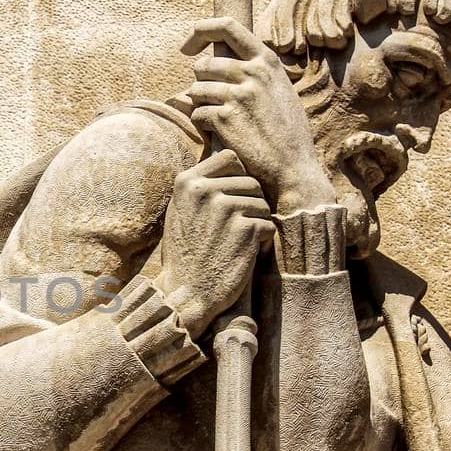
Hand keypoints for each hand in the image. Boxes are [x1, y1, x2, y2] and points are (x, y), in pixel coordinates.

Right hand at [157, 149, 274, 333]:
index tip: (233, 197)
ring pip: (263, 204)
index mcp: (187, 182)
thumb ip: (200, 186)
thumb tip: (231, 160)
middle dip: (250, 205)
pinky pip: (269, 226)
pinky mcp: (245, 229)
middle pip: (251, 182)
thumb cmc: (186, 252)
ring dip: (257, 224)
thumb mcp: (181, 210)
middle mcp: (205, 190)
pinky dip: (263, 243)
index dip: (238, 176)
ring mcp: (225, 209)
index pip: (230, 158)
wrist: (186, 292)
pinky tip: (245, 255)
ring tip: (237, 243)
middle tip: (236, 229)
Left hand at [182, 18, 336, 211]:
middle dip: (200, 84)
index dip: (201, 31)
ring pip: (195, 90)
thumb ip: (255, 71)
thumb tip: (220, 59)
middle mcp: (253, 72)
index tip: (187, 47)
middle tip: (213, 103)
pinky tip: (221, 135)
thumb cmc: (285, 132)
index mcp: (266, 61)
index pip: (227, 26)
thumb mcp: (278, 90)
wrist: (293, 167)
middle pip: (203, 65)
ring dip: (201, 106)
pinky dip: (203, 125)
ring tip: (222, 121)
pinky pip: (197, 113)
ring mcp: (238, 94)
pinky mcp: (225, 117)